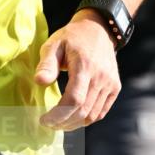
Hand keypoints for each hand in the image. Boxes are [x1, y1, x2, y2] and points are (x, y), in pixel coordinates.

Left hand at [35, 11, 120, 129]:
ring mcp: (110, 83)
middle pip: (83, 111)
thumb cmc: (72, 38)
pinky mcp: (115, 87)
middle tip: (49, 124)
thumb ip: (47, 64)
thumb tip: (39, 82)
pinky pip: (101, 111)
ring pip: (93, 115)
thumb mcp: (54, 44)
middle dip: (64, 122)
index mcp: (85, 66)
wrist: (99, 30)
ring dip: (75, 124)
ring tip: (60, 124)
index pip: (74, 99)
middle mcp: (101, 77)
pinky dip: (87, 119)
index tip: (44, 119)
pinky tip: (75, 119)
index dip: (59, 114)